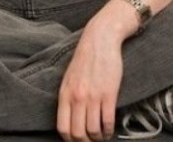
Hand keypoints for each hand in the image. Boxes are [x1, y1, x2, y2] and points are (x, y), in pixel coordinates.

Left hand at [56, 19, 124, 141]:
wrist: (99, 41)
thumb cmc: (84, 61)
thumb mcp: (68, 79)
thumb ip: (67, 98)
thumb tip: (69, 119)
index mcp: (64, 94)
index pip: (62, 128)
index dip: (70, 140)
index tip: (78, 140)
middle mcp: (76, 97)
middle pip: (78, 134)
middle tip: (92, 141)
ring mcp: (92, 96)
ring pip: (93, 131)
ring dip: (99, 138)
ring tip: (102, 136)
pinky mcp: (108, 94)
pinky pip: (108, 121)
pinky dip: (109, 131)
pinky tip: (110, 129)